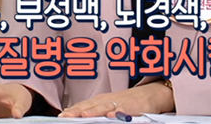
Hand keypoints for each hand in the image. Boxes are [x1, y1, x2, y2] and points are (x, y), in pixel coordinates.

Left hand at [58, 82, 173, 117]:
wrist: (150, 94)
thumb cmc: (126, 101)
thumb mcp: (107, 104)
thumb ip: (92, 109)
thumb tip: (71, 114)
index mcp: (100, 100)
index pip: (83, 105)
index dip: (72, 110)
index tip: (61, 116)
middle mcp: (108, 100)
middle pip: (91, 105)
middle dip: (78, 111)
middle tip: (67, 116)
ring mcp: (121, 103)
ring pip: (105, 107)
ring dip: (95, 111)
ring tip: (85, 115)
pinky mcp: (134, 107)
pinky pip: (125, 111)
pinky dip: (118, 113)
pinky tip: (112, 116)